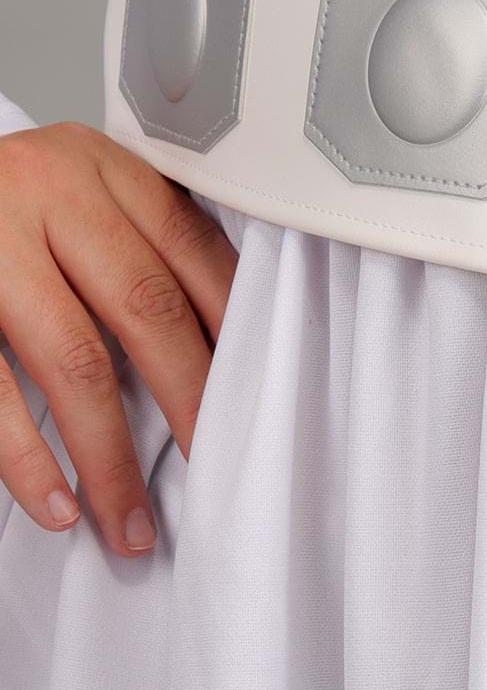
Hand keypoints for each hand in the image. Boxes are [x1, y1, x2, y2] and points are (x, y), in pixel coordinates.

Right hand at [0, 122, 236, 554]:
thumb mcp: (69, 191)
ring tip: (131, 524)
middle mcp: (46, 191)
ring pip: (74, 360)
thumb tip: (220, 342)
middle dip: (190, 399)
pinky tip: (55, 504)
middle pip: (146, 306)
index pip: (191, 247)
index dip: (233, 325)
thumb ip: (132, 239)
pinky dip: (24, 458)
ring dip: (110, 456)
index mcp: (96, 165)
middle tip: (217, 468)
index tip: (259, 395)